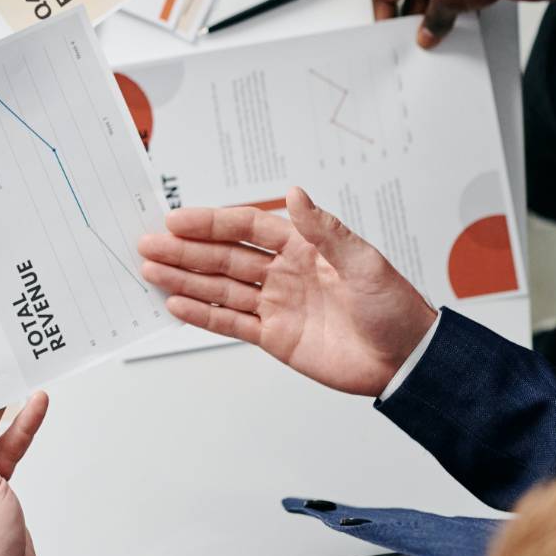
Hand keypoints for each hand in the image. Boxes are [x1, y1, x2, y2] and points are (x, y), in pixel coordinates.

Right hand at [136, 187, 436, 396]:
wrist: (407, 361)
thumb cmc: (394, 308)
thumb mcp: (364, 263)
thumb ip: (325, 231)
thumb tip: (297, 194)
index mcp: (303, 246)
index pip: (247, 227)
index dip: (211, 223)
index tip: (177, 220)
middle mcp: (283, 272)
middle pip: (224, 257)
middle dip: (185, 250)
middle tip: (148, 243)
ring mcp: (276, 305)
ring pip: (220, 288)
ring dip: (185, 279)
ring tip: (149, 270)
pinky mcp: (274, 337)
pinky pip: (230, 323)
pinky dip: (202, 315)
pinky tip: (176, 305)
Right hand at [372, 0, 498, 48]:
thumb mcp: (446, 1)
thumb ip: (433, 22)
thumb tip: (426, 35)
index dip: (384, 16)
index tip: (394, 35)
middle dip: (416, 19)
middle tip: (424, 37)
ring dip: (439, 12)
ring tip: (449, 27)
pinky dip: (457, 4)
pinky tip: (467, 15)